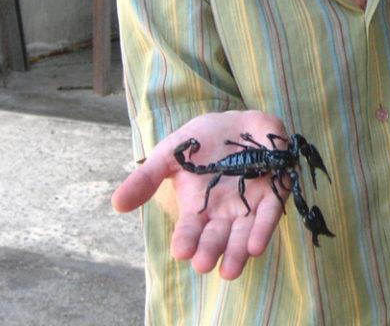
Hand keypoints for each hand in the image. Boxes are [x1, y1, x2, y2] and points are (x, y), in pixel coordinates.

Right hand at [112, 109, 288, 278]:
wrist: (237, 120)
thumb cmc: (201, 141)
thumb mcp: (168, 155)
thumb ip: (146, 178)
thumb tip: (117, 204)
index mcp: (197, 208)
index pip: (189, 231)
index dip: (185, 242)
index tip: (181, 252)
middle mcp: (223, 213)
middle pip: (216, 237)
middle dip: (210, 251)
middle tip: (203, 264)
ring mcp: (249, 205)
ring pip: (243, 235)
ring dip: (237, 252)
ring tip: (230, 270)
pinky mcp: (272, 193)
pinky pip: (268, 214)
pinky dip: (263, 230)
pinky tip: (256, 246)